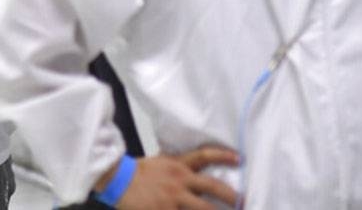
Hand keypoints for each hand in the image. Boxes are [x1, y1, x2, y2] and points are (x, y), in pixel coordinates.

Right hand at [106, 147, 238, 209]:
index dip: (223, 156)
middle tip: (245, 203)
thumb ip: (178, 165)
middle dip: (233, 197)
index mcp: (178, 166)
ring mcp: (172, 199)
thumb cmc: (138, 173)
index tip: (240, 159)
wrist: (116, 180)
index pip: (204, 157)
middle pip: (213, 187)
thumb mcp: (160, 163)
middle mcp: (179, 181)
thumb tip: (196, 170)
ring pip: (203, 208)